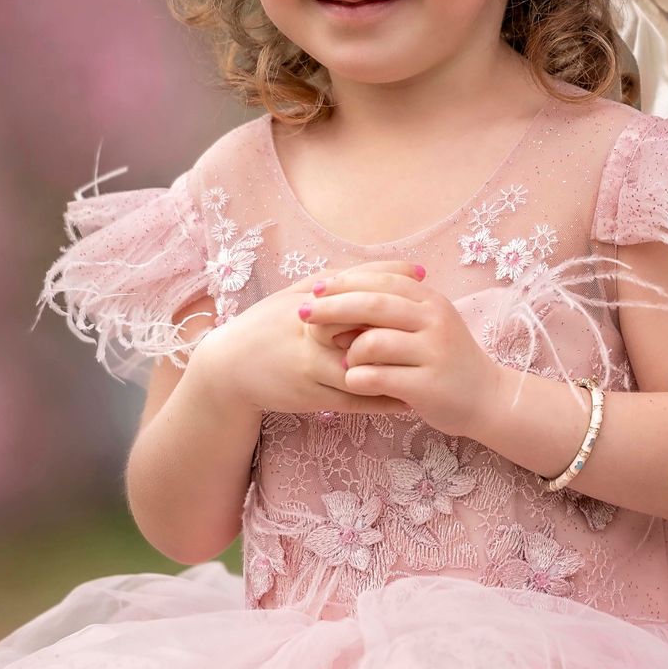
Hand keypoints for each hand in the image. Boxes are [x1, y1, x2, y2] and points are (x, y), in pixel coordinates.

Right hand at [189, 260, 415, 418]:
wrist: (229, 368)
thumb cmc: (270, 324)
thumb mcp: (299, 293)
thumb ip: (343, 279)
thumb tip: (396, 269)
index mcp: (310, 300)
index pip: (360, 285)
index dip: (393, 282)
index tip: (423, 279)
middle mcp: (313, 331)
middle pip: (367, 325)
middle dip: (401, 327)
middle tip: (438, 324)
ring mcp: (313, 365)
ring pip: (367, 367)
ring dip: (400, 368)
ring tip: (432, 366)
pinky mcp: (313, 396)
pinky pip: (357, 399)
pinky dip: (385, 399)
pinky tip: (409, 398)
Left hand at [299, 262, 502, 438]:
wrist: (486, 398)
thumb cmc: (446, 359)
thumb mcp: (429, 322)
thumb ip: (396, 306)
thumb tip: (341, 294)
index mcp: (431, 301)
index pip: (382, 279)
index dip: (345, 282)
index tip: (316, 288)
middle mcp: (434, 321)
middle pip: (372, 304)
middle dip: (331, 307)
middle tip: (304, 314)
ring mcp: (433, 353)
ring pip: (372, 342)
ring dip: (348, 352)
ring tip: (347, 364)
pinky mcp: (427, 386)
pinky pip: (377, 377)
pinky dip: (357, 379)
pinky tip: (355, 382)